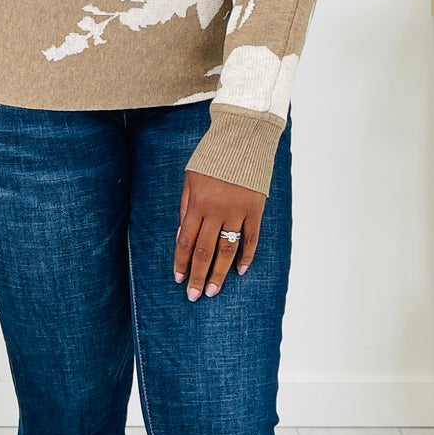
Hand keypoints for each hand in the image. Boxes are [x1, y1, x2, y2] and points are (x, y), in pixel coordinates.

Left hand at [175, 170, 264, 299]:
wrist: (242, 139)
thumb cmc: (213, 158)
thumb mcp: (191, 178)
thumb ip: (186, 206)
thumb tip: (182, 233)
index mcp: (197, 204)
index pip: (185, 241)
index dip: (181, 262)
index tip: (178, 279)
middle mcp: (216, 211)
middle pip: (204, 251)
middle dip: (197, 275)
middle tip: (193, 295)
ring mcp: (237, 212)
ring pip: (227, 250)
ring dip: (219, 273)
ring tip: (213, 290)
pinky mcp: (255, 209)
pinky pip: (251, 238)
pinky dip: (246, 256)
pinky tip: (240, 270)